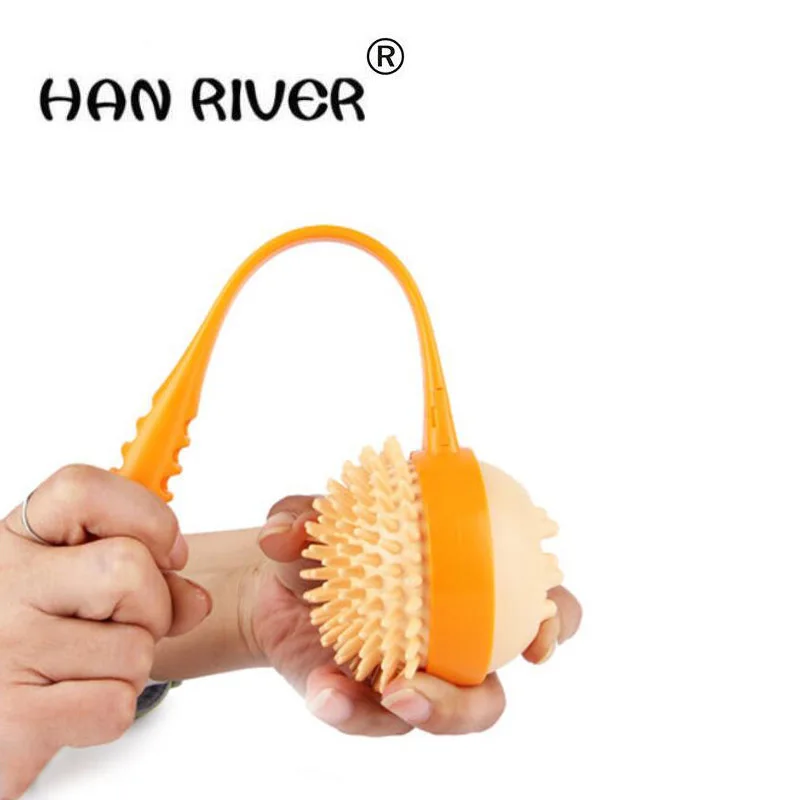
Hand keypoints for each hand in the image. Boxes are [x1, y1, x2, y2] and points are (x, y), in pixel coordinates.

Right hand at [0, 466, 211, 798]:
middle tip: (126, 625)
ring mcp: (4, 645)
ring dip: (131, 668)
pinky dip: (111, 712)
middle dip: (154, 606)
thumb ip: (148, 576)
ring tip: (87, 670)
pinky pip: (114, 706)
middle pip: (128, 568)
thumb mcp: (84, 587)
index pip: (84, 489)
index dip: (147, 517)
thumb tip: (196, 600)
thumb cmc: (43, 638)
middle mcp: (4, 581)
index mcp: (20, 537)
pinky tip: (72, 706)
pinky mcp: (11, 715)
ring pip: (134, 647)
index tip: (168, 553)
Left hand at [248, 494, 581, 735]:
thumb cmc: (321, 541)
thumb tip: (283, 537)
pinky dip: (349, 709)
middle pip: (491, 687)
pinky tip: (325, 691)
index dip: (554, 622)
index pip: (535, 602)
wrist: (280, 585)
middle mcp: (454, 637)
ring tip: (386, 695)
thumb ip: (297, 520)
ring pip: (438, 716)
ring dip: (419, 712)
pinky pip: (371, 720)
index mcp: (470, 581)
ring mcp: (416, 676)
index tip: (540, 638)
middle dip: (473, 701)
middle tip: (428, 688)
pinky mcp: (374, 705)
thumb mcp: (306, 520)